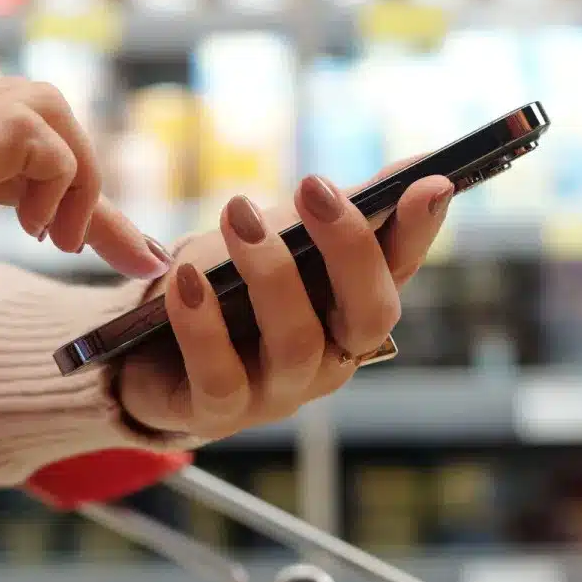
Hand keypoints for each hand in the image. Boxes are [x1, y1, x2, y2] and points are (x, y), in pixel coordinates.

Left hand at [117, 162, 452, 439]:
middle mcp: (333, 355)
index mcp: (355, 307)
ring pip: (298, 343)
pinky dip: (204, 325)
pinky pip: (222, 376)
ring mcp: (282, 390)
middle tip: (312, 186)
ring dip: (269, 274)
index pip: (402, 268)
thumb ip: (345, 206)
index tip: (430, 182)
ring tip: (237, 215)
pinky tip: (187, 278)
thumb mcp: (286, 236)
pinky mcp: (221, 412)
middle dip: (347, 246)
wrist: (151, 349)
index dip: (420, 230)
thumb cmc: (230, 286)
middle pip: (370, 313)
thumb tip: (423, 169)